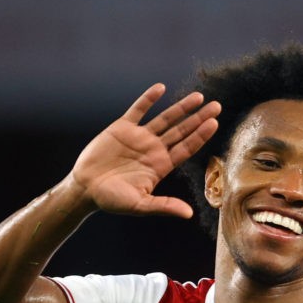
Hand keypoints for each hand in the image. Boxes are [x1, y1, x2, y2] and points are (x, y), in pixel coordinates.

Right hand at [71, 84, 220, 217]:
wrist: (85, 189)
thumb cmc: (112, 200)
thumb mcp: (140, 205)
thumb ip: (164, 205)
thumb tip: (188, 214)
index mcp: (161, 166)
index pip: (186, 148)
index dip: (200, 135)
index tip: (214, 123)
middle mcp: (154, 149)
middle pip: (182, 131)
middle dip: (199, 118)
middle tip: (217, 106)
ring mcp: (139, 137)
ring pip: (165, 118)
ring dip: (181, 107)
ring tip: (199, 96)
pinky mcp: (122, 128)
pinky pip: (138, 110)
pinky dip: (148, 99)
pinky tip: (161, 88)